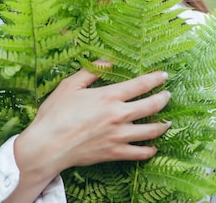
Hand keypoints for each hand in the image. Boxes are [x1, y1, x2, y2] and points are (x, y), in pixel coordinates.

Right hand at [8, 65, 170, 201]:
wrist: (47, 146)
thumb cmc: (55, 114)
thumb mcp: (70, 85)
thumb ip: (91, 72)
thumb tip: (107, 61)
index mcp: (109, 96)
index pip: (141, 85)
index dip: (156, 79)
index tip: (164, 76)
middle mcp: (119, 115)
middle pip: (152, 106)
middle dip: (164, 99)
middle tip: (168, 95)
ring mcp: (119, 136)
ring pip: (151, 131)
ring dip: (163, 125)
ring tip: (167, 122)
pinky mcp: (115, 153)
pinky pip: (140, 153)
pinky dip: (150, 150)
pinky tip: (153, 147)